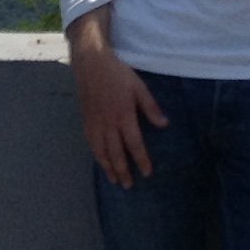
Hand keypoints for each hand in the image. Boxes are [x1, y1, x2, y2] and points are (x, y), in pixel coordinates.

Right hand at [70, 38, 165, 187]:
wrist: (90, 63)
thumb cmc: (117, 73)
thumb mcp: (139, 86)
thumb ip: (150, 107)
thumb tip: (164, 124)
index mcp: (123, 115)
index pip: (134, 144)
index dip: (141, 160)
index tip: (147, 173)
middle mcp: (108, 123)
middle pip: (116, 153)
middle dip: (123, 171)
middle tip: (129, 186)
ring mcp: (95, 123)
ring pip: (101, 152)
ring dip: (108, 168)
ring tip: (115, 180)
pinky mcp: (86, 121)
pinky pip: (91, 144)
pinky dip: (97, 156)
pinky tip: (101, 162)